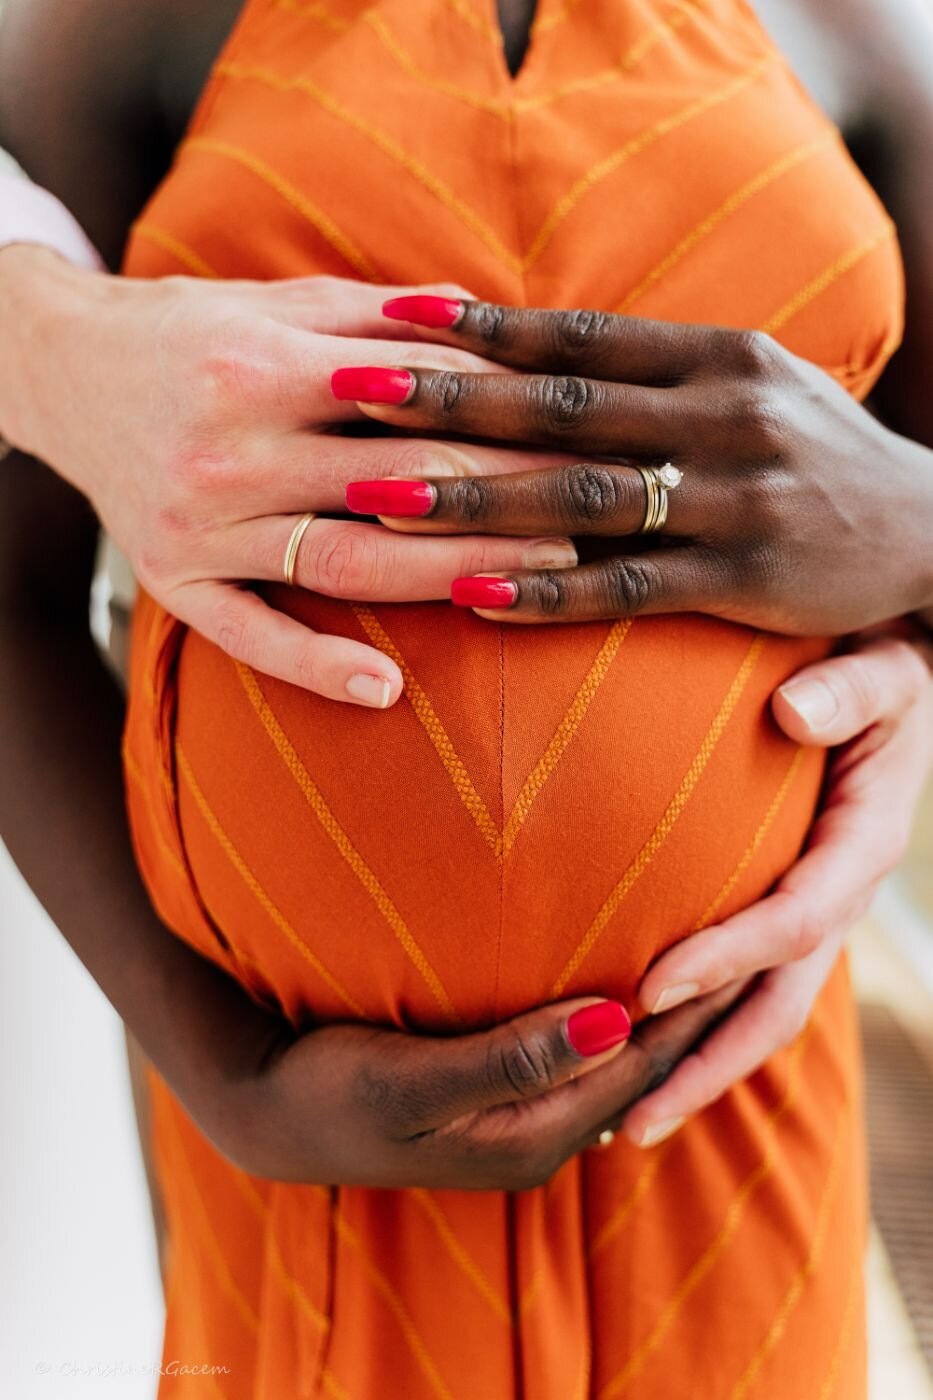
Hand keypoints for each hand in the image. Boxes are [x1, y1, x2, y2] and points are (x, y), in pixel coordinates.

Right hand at [0, 253, 576, 703]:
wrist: (62, 369)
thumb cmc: (190, 330)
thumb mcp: (277, 302)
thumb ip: (380, 316)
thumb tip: (492, 322)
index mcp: (261, 365)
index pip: (413, 398)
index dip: (509, 416)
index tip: (587, 434)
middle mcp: (229, 448)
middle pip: (398, 482)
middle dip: (510, 497)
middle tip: (598, 513)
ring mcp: (199, 525)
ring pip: (344, 562)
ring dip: (450, 574)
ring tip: (540, 581)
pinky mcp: (173, 581)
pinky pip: (248, 636)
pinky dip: (316, 668)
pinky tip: (387, 692)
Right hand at [215, 985, 743, 1189]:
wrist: (268, 1111)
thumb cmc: (331, 1085)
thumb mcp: (412, 1077)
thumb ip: (511, 1057)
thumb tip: (611, 1021)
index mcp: (527, 1138)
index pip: (638, 1068)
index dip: (693, 1013)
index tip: (743, 953)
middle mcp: (537, 1139)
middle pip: (641, 1071)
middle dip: (697, 1018)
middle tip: (752, 949)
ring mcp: (518, 1125)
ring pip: (617, 1069)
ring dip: (663, 1023)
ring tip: (709, 969)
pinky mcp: (498, 1104)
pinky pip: (583, 1063)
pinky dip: (619, 1026)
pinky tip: (628, 994)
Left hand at [337, 294, 932, 629]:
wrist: (927, 524)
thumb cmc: (808, 449)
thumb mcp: (747, 381)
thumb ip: (651, 372)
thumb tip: (529, 351)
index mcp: (718, 356)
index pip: (582, 335)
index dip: (483, 327)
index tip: (392, 317)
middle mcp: (725, 415)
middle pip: (563, 407)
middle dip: (448, 400)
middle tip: (351, 394)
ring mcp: (736, 497)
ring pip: (581, 497)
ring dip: (473, 497)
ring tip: (376, 498)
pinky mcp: (745, 580)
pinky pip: (627, 587)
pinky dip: (545, 591)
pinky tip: (473, 596)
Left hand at [620, 636, 932, 1147]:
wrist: (884, 675)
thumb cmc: (877, 667)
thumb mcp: (884, 671)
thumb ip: (849, 693)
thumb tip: (792, 710)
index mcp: (863, 843)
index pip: (797, 920)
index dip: (730, 958)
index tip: (652, 989)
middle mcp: (838, 893)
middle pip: (777, 1004)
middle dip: (707, 1066)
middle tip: (628, 1123)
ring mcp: (811, 910)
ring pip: (758, 1011)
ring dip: (694, 1068)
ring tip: (617, 1123)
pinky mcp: (780, 907)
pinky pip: (743, 980)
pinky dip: (694, 1024)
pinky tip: (630, 1049)